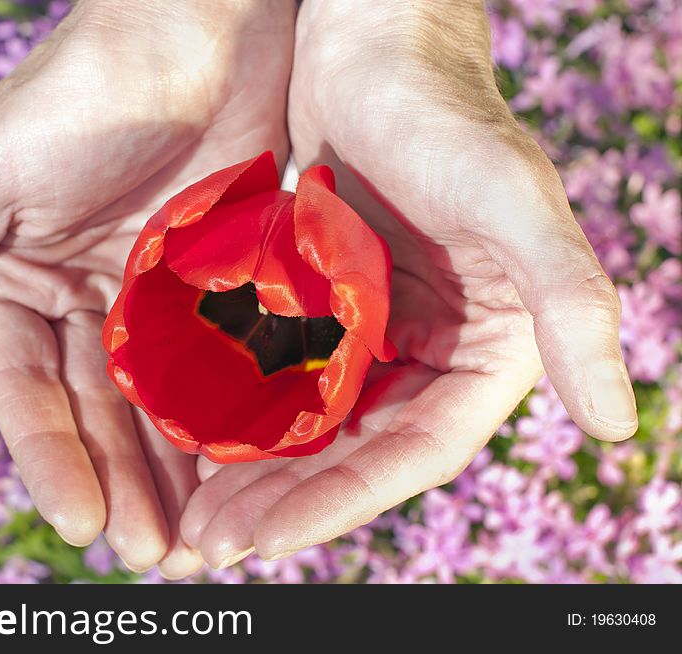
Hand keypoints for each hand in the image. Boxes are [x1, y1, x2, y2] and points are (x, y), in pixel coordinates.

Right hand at [0, 0, 295, 576]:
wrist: (198, 29)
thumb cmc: (86, 88)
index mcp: (22, 282)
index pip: (27, 390)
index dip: (50, 457)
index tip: (79, 521)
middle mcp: (85, 300)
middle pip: (99, 412)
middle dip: (120, 483)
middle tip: (149, 554)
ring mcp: (153, 299)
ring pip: (161, 403)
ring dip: (173, 471)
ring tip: (196, 540)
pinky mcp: (216, 287)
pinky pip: (222, 366)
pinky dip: (228, 419)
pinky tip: (243, 474)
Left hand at [180, 0, 637, 568]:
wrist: (370, 46)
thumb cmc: (445, 113)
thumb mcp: (514, 202)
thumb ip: (572, 304)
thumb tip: (618, 423)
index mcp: (485, 351)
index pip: (410, 453)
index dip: (340, 503)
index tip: (262, 541)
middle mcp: (429, 351)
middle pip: (352, 453)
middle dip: (283, 504)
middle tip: (206, 543)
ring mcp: (372, 331)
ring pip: (309, 424)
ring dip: (254, 473)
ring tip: (192, 513)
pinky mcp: (322, 303)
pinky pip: (280, 373)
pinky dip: (242, 411)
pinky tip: (190, 436)